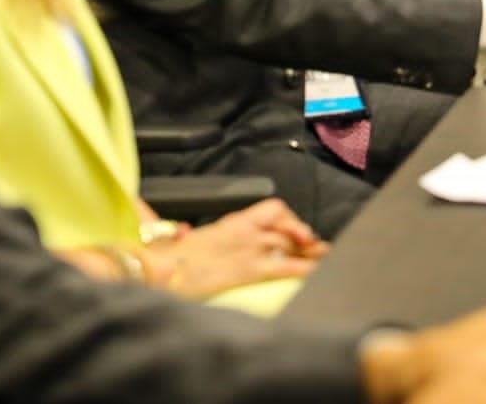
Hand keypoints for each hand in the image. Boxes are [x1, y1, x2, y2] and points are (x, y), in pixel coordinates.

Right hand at [142, 198, 325, 298]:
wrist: (159, 269)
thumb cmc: (165, 259)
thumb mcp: (177, 239)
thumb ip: (183, 232)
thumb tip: (181, 233)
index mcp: (231, 222)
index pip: (271, 209)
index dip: (289, 219)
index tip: (296, 230)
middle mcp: (245, 230)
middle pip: (287, 227)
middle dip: (304, 239)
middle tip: (315, 249)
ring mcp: (249, 248)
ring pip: (292, 243)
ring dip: (312, 253)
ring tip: (326, 259)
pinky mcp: (250, 269)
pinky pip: (288, 267)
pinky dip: (306, 271)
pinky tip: (317, 274)